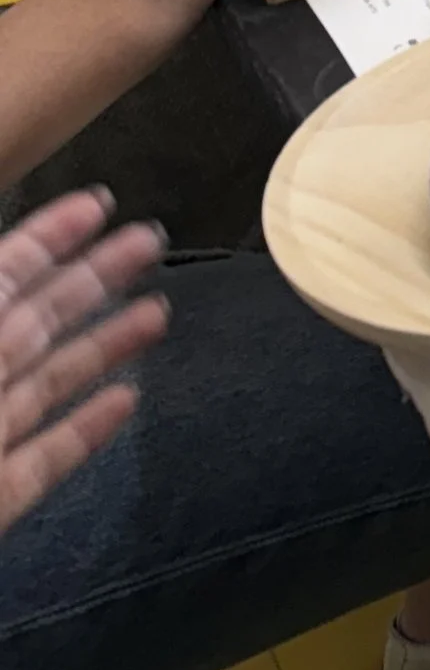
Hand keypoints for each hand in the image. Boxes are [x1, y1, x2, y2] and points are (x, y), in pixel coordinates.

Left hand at [0, 189, 163, 537]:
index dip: (45, 238)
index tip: (96, 203)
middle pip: (30, 324)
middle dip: (91, 279)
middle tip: (150, 238)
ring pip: (44, 388)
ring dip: (102, 348)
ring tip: (158, 312)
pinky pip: (42, 465)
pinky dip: (85, 434)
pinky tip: (125, 404)